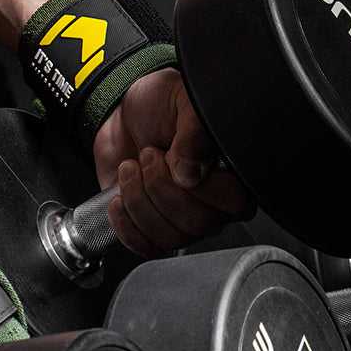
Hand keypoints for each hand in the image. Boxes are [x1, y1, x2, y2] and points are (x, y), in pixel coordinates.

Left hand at [92, 68, 252, 257]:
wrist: (125, 112)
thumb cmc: (161, 104)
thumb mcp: (184, 101)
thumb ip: (195, 131)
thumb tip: (191, 173)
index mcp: (232, 174)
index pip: (231, 204)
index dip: (195, 185)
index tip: (171, 155)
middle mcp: (212, 203)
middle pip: (196, 225)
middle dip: (159, 188)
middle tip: (147, 156)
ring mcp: (181, 218)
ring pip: (170, 238)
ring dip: (138, 203)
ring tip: (131, 169)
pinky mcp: (151, 226)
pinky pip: (147, 248)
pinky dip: (126, 226)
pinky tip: (118, 199)